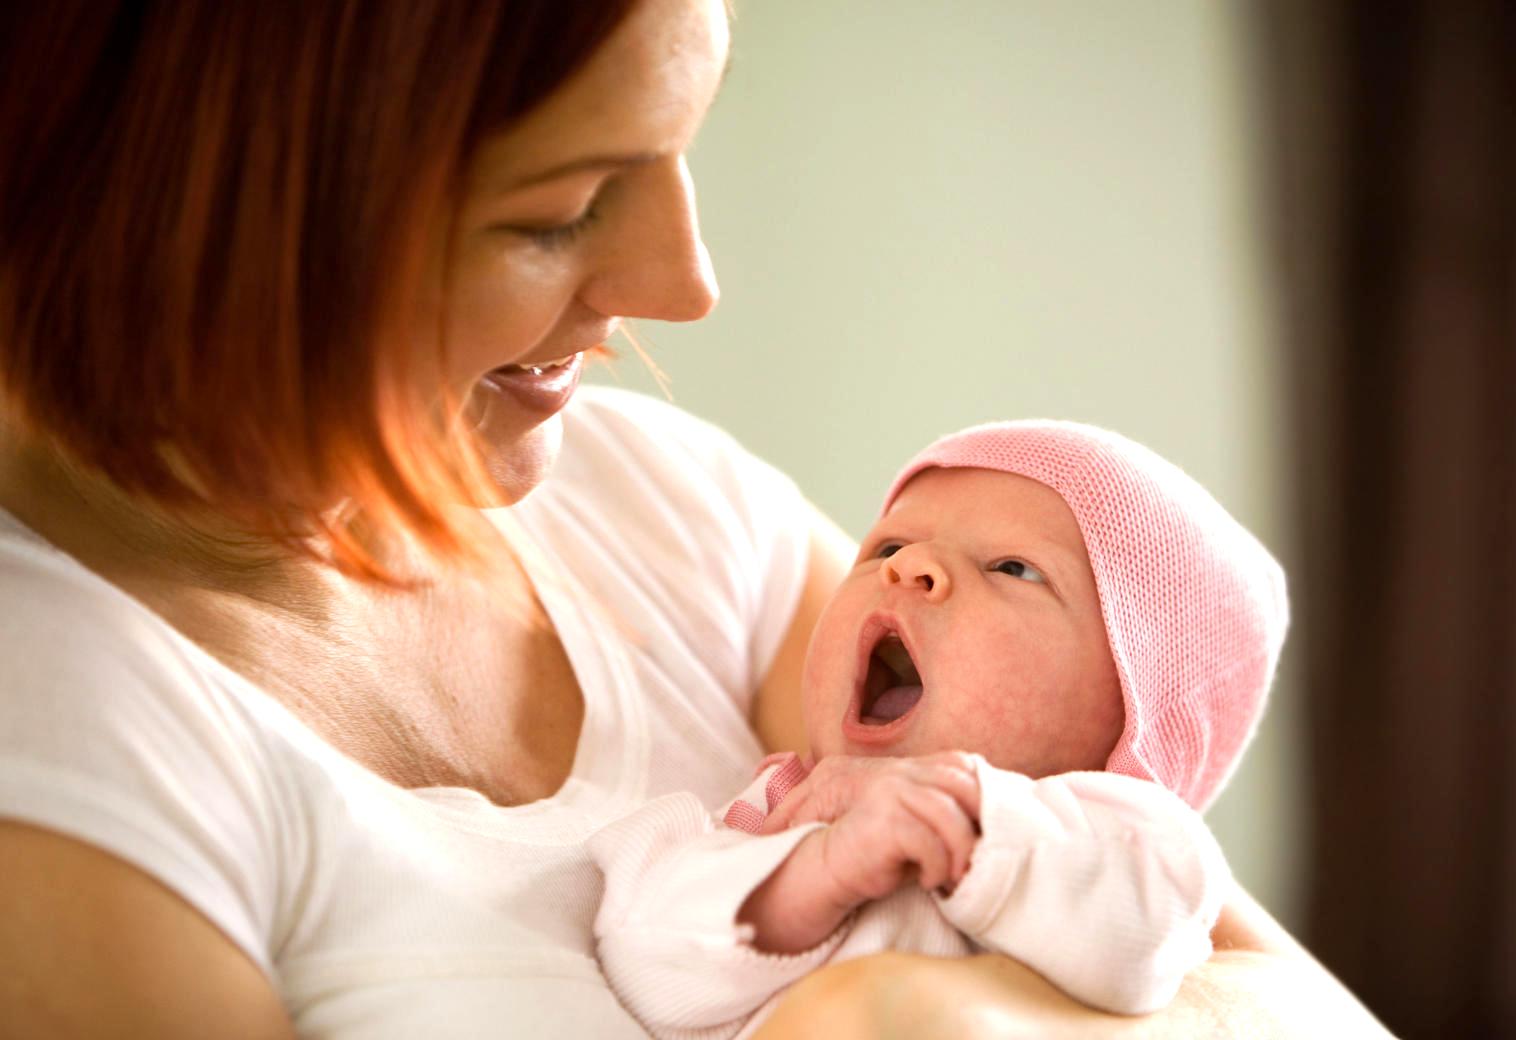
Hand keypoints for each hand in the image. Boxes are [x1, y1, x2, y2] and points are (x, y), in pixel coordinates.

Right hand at [811, 760, 980, 902]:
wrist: (828, 869)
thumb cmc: (881, 855)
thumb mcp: (920, 828)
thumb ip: (948, 815)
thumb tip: (998, 829)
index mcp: (911, 768)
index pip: (961, 764)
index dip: (985, 792)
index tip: (994, 829)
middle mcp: (900, 772)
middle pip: (962, 784)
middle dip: (982, 822)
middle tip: (985, 857)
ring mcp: (889, 791)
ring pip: (948, 813)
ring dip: (962, 851)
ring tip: (958, 876)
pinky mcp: (882, 819)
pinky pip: (927, 841)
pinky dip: (937, 867)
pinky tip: (931, 883)